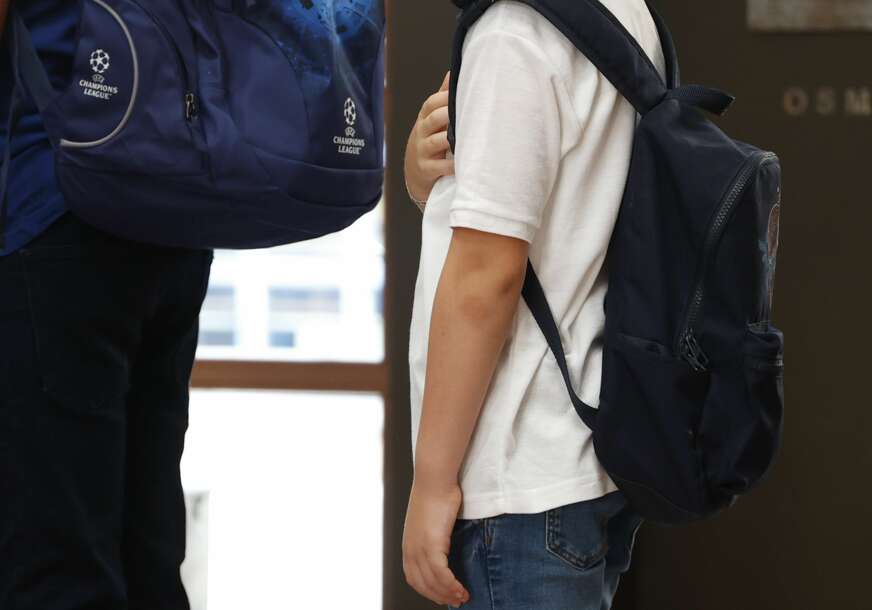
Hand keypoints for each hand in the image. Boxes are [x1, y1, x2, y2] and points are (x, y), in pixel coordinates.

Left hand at [402, 478, 469, 606]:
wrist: (434, 479)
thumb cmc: (436, 494)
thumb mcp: (430, 519)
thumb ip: (434, 535)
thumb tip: (445, 544)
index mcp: (408, 545)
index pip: (414, 578)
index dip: (428, 591)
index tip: (442, 596)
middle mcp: (410, 550)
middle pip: (423, 585)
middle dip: (439, 596)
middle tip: (456, 601)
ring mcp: (419, 549)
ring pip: (433, 583)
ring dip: (448, 594)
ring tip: (463, 598)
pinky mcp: (431, 545)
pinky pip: (441, 575)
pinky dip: (451, 586)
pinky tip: (462, 589)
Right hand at [405, 72, 454, 205]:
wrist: (415, 173)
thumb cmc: (429, 140)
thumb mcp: (432, 118)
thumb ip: (443, 97)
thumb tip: (453, 71)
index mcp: (425, 118)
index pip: (431, 104)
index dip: (443, 98)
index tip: (459, 93)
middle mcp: (421, 133)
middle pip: (433, 119)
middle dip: (447, 114)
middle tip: (464, 112)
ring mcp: (422, 152)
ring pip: (435, 142)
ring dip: (449, 138)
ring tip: (464, 136)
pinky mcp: (426, 170)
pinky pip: (439, 167)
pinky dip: (451, 165)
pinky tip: (463, 163)